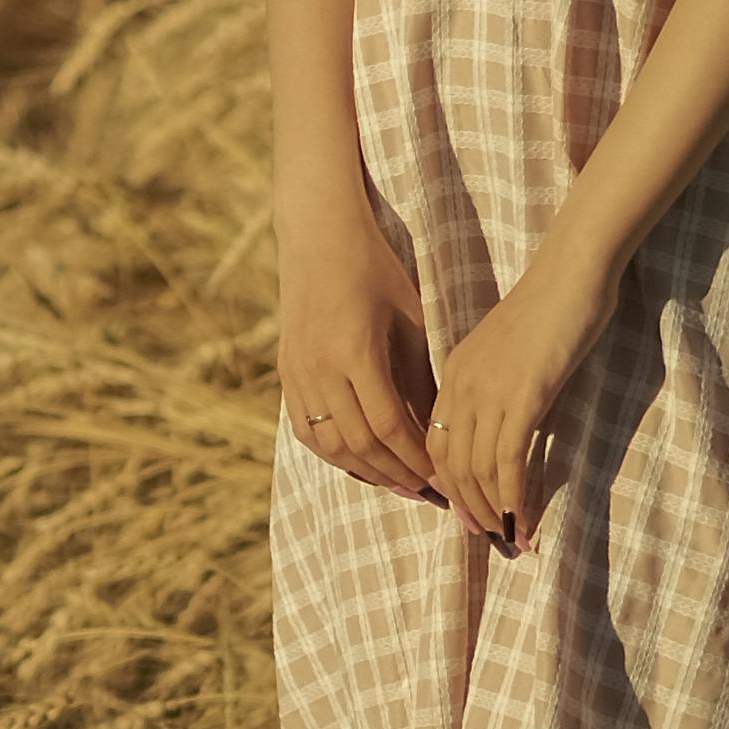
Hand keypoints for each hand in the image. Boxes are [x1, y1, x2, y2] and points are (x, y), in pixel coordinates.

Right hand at [278, 206, 435, 500]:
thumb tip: (439, 432)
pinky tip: (359, 463)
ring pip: (329, 444)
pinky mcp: (287, 373)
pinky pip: (307, 430)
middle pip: (359, 444)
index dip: (416, 459)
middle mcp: (320, 369)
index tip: (442, 477)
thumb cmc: (375, 270)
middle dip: (396, 474)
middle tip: (427, 493)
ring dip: (366, 471)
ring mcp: (297, 373)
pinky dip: (335, 454)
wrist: (318, 236)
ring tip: (398, 484)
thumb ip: (419, 377)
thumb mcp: (409, 320)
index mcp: (355, 352)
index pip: (388, 427)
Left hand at [425, 242, 621, 552]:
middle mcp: (462, 386)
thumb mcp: (512, 352)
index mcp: (455, 374)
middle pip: (451, 464)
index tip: (469, 512)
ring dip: (493, 510)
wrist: (573, 272)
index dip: (450, 485)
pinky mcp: (524, 396)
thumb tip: (510, 428)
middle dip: (469, 507)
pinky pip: (508, 460)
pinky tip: (524, 519)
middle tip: (489, 536)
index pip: (438, 443)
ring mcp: (490, 391)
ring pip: (477, 469)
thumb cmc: (553, 306)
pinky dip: (514, 496)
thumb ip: (501, 387)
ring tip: (509, 536)